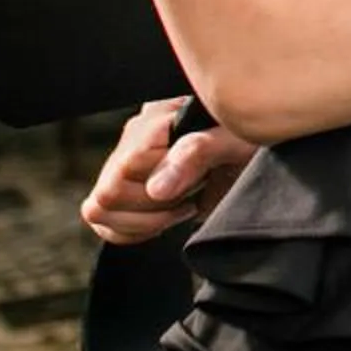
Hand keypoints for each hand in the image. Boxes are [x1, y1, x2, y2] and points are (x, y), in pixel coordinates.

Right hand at [79, 97, 254, 244]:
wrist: (253, 150)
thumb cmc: (249, 138)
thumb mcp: (238, 139)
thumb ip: (198, 153)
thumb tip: (155, 189)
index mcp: (156, 119)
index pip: (131, 164)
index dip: (164, 183)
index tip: (201, 180)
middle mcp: (132, 139)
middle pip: (108, 193)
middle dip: (155, 208)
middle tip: (193, 196)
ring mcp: (123, 164)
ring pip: (97, 208)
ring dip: (143, 221)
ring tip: (182, 205)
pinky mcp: (122, 188)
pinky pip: (100, 220)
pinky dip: (134, 230)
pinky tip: (168, 217)